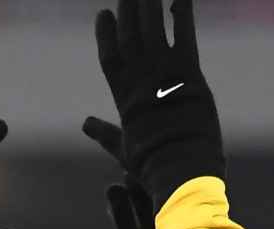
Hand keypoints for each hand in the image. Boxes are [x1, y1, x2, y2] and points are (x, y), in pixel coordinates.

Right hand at [93, 0, 224, 208]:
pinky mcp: (188, 71)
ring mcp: (162, 71)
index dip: (106, 33)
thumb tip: (85, 124)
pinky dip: (183, 10)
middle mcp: (139, 77)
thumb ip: (104, 132)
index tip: (104, 14)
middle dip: (129, 8)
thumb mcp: (123, 148)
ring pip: (152, 26)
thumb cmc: (152, 165)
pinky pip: (184, 32)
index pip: (109, 55)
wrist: (180, 168)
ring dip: (149, 3)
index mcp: (122, 94)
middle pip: (130, 33)